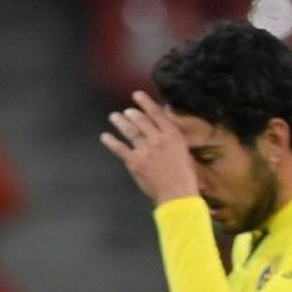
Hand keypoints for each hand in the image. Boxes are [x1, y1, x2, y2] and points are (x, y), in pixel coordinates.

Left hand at [100, 90, 199, 205]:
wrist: (178, 196)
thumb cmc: (186, 177)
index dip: (145, 103)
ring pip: (129, 131)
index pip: (157, 114)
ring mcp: (144, 150)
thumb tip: (164, 134)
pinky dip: (111, 142)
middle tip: (127, 111)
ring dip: (120, 122)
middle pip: (141, 120)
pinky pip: (119, 148)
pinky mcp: (134, 162)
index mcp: (173, 137)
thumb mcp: (185, 154)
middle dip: (132, 114)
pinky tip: (105, 137)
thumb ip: (173, 143)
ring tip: (114, 117)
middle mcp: (158, 139)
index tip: (137, 95)